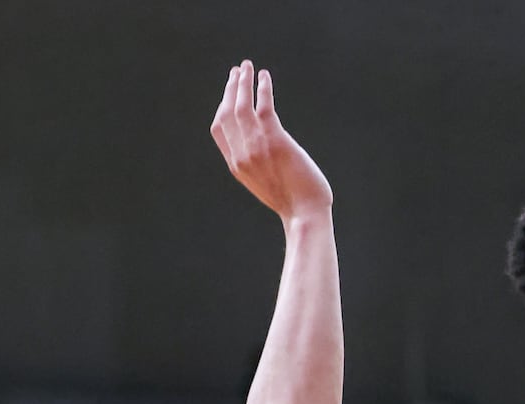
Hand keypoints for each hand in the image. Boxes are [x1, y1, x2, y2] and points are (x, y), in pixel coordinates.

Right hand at [209, 60, 333, 222]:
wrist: (306, 214)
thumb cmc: (294, 202)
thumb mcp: (266, 184)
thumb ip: (257, 165)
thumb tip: (262, 150)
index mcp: (237, 166)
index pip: (219, 130)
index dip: (222, 107)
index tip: (229, 93)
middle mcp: (242, 154)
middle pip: (227, 113)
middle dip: (230, 89)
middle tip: (237, 71)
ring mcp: (256, 146)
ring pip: (241, 105)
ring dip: (243, 82)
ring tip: (246, 66)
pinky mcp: (275, 140)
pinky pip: (264, 106)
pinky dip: (263, 88)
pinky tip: (265, 76)